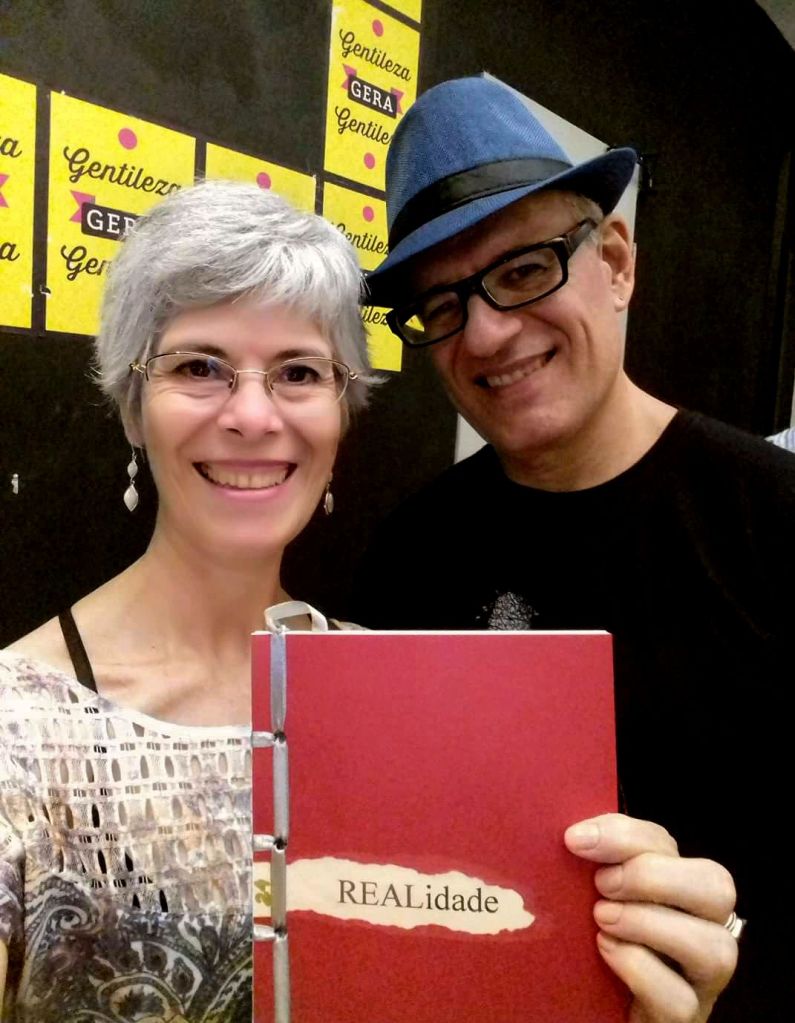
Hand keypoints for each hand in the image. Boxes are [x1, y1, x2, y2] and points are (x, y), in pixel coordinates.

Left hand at [564, 813, 737, 1022]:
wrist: (597, 1006)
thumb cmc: (598, 942)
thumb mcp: (595, 895)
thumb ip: (595, 864)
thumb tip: (576, 836)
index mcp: (676, 883)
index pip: (667, 843)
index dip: (624, 835)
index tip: (576, 839)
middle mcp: (702, 926)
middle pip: (716, 886)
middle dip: (653, 876)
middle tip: (602, 884)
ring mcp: (700, 977)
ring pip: (714, 946)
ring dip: (649, 923)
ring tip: (602, 919)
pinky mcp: (685, 1017)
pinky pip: (680, 998)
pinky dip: (639, 969)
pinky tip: (606, 952)